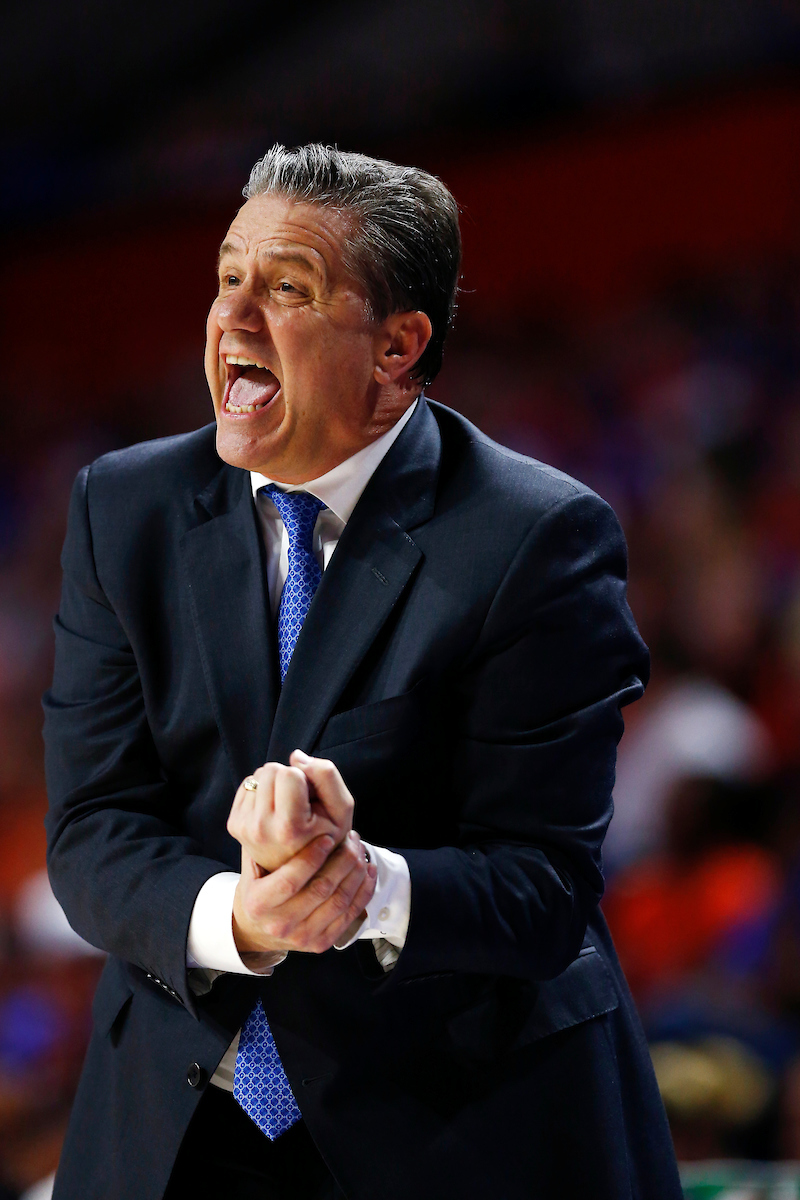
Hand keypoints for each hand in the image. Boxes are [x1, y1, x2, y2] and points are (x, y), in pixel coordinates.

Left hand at [227, 751, 354, 872]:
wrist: (301, 868)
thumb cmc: (324, 837)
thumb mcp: (341, 809)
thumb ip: (327, 775)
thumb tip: (295, 756)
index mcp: (288, 828)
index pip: (289, 772)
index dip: (304, 779)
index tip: (309, 801)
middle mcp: (260, 829)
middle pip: (270, 769)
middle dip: (287, 778)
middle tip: (298, 803)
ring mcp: (243, 827)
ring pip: (258, 775)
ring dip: (274, 784)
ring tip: (286, 808)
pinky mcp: (234, 824)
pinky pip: (247, 785)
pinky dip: (262, 791)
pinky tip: (273, 811)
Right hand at [232, 831, 376, 955]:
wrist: (255, 931)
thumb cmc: (256, 891)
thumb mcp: (251, 869)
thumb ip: (265, 845)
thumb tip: (287, 815)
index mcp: (260, 904)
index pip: (290, 880)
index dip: (312, 857)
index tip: (327, 837)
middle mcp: (281, 924)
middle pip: (321, 889)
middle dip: (342, 860)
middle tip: (351, 839)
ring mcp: (303, 937)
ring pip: (339, 902)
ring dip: (355, 873)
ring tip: (359, 851)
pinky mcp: (321, 943)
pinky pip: (349, 915)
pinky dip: (363, 892)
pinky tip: (368, 872)